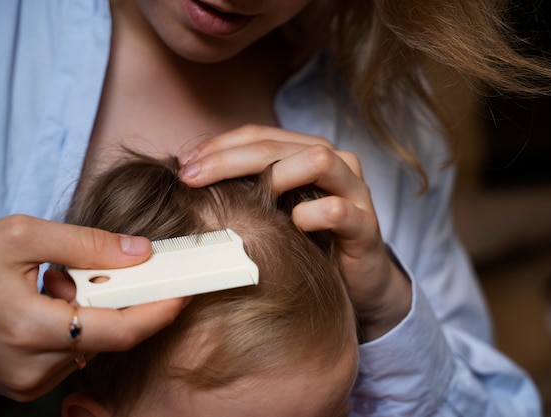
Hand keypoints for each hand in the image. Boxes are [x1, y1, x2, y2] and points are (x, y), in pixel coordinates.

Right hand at [0, 215, 188, 400]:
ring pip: (95, 345)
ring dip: (94, 312)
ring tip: (55, 285)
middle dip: (118, 299)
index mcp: (28, 328)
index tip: (184, 292)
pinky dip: (78, 326)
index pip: (118, 331)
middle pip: (111, 337)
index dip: (158, 311)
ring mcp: (28, 382)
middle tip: (100, 268)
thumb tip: (141, 252)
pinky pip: (75, 354)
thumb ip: (87, 244)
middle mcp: (31, 367)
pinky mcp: (26, 385)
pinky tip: (49, 304)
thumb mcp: (21, 236)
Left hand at [179, 125, 411, 340]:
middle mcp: (334, 162)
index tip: (184, 165)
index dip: (218, 145)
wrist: (357, 280)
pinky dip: (311, 215)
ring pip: (317, 159)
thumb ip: (246, 189)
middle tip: (192, 178)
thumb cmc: (309, 242)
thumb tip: (190, 176)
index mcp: (307, 152)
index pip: (258, 134)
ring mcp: (353, 190)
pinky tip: (293, 226)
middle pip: (277, 145)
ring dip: (275, 175)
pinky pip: (338, 210)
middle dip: (229, 159)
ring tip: (244, 199)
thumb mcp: (273, 211)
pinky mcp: (366, 225)